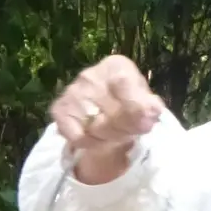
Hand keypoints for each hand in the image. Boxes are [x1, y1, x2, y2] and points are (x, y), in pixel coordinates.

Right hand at [50, 55, 165, 180]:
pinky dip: (92, 143)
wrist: (104, 103)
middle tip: (132, 131)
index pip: (125, 84)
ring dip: (111, 138)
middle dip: (127, 130)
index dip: (137, 109)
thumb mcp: (147, 100)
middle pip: (112, 114)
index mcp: (116, 66)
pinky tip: (98, 137)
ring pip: (96, 128)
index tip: (146, 123)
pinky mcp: (59, 109)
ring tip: (117, 133)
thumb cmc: (130, 98)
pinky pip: (78, 137)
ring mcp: (72, 91)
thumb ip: (151, 106)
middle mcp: (90, 75)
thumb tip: (151, 112)